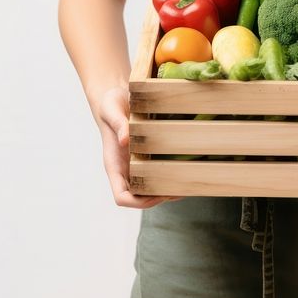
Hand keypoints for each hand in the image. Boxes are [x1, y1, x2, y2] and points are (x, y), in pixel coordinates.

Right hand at [96, 86, 182, 208]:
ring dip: (167, 189)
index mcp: (114, 164)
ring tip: (187, 183)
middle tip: (180, 190)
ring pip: (150, 187)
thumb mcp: (111, 109)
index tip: (157, 195)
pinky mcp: (147, 153)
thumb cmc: (110, 103)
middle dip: (159, 198)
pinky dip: (170, 173)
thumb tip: (125, 141)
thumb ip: (118, 124)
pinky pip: (157, 170)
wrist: (116, 95)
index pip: (122, 197)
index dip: (138, 202)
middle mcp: (126, 168)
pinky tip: (186, 166)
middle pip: (140, 197)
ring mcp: (136, 163)